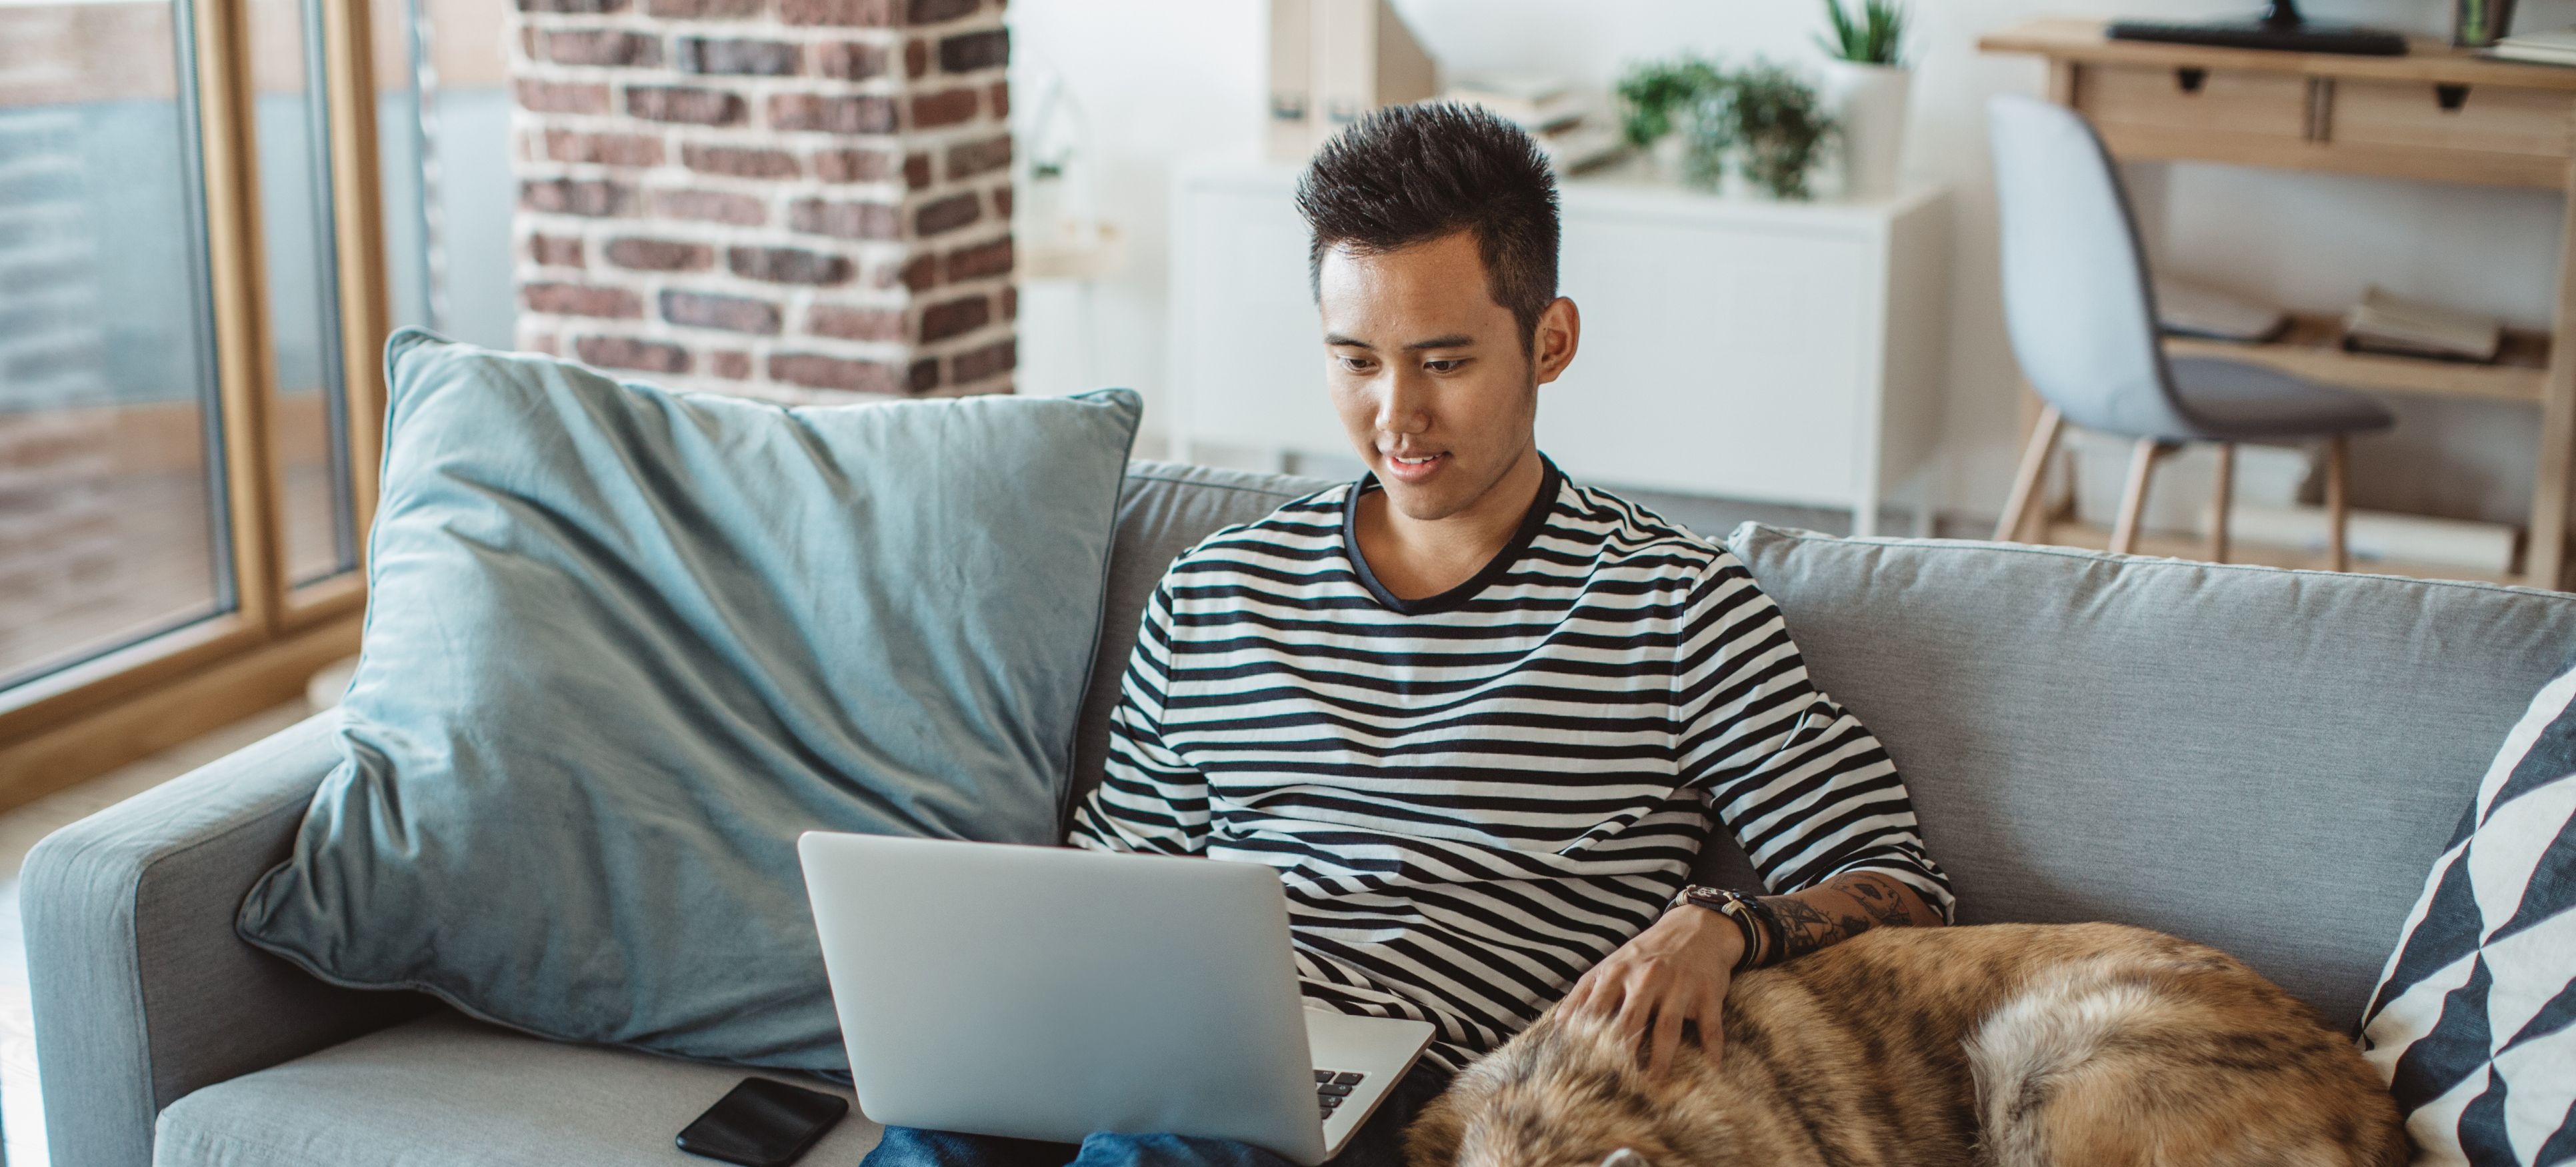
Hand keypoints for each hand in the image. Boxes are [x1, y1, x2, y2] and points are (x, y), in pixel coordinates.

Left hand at [1558, 903, 1740, 1077]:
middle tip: (1616, 1086)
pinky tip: (1708, 1072)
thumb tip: (1559, 1025)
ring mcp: (1679, 986)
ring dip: (1660, 1061)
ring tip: (1653, 1087)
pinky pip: (1709, 1028)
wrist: (1696, 927)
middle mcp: (1647, 978)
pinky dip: (1710, 1052)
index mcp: (1617, 972)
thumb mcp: (1611, 965)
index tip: (1583, 1069)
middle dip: (1622, 1055)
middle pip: (1630, 1022)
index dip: (1589, 1040)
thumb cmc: (1646, 953)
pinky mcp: (1708, 994)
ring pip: (1667, 1029)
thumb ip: (1585, 992)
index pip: (1597, 1011)